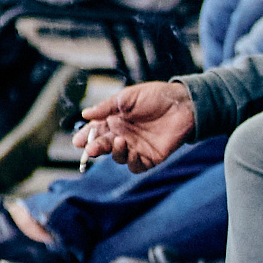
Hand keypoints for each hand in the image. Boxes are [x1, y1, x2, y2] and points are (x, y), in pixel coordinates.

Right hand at [73, 80, 195, 172]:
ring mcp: (136, 147)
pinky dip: (130, 161)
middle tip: (90, 148)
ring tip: (120, 140)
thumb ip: (106, 107)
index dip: (85, 137)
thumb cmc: (156, 96)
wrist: (184, 103)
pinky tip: (131, 151)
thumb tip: (85, 114)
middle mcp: (123, 136)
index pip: (95, 132)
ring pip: (118, 157)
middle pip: (104, 146)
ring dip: (115, 152)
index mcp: (115, 121)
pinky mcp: (151, 157)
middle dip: (95, 148)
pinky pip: (136, 165)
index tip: (78, 141)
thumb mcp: (127, 97)